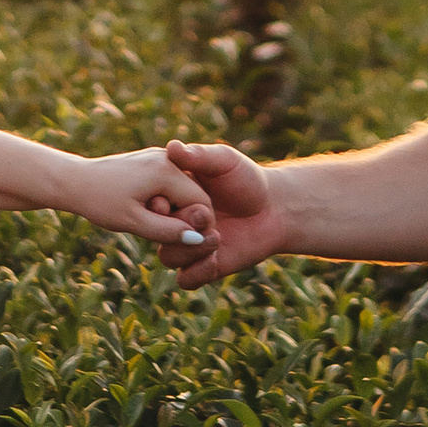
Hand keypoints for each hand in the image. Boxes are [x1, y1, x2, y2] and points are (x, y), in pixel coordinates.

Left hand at [58, 145, 217, 247]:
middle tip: (152, 227)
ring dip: (172, 209)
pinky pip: (171, 184)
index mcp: (167, 171)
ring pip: (183, 190)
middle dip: (183, 216)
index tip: (177, 239)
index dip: (196, 226)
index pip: (201, 203)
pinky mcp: (152, 160)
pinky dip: (164, 199)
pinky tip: (144, 208)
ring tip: (145, 216)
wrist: (73, 180)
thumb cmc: (100, 201)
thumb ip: (167, 231)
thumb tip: (198, 240)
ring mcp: (160, 157)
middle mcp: (168, 158)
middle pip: (194, 195)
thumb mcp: (134, 222)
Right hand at [159, 139, 287, 286]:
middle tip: (206, 217)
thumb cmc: (247, 178)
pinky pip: (186, 279)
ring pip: (168, 257)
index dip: (156, 206)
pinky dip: (197, 271)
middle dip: (177, 227)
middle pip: (156, 232)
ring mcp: (189, 246)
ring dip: (188, 250)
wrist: (275, 209)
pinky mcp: (204, 267)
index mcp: (174, 196)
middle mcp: (176, 221)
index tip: (166, 203)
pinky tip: (215, 258)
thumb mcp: (224, 161)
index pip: (152, 204)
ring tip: (217, 236)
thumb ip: (198, 156)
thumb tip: (171, 146)